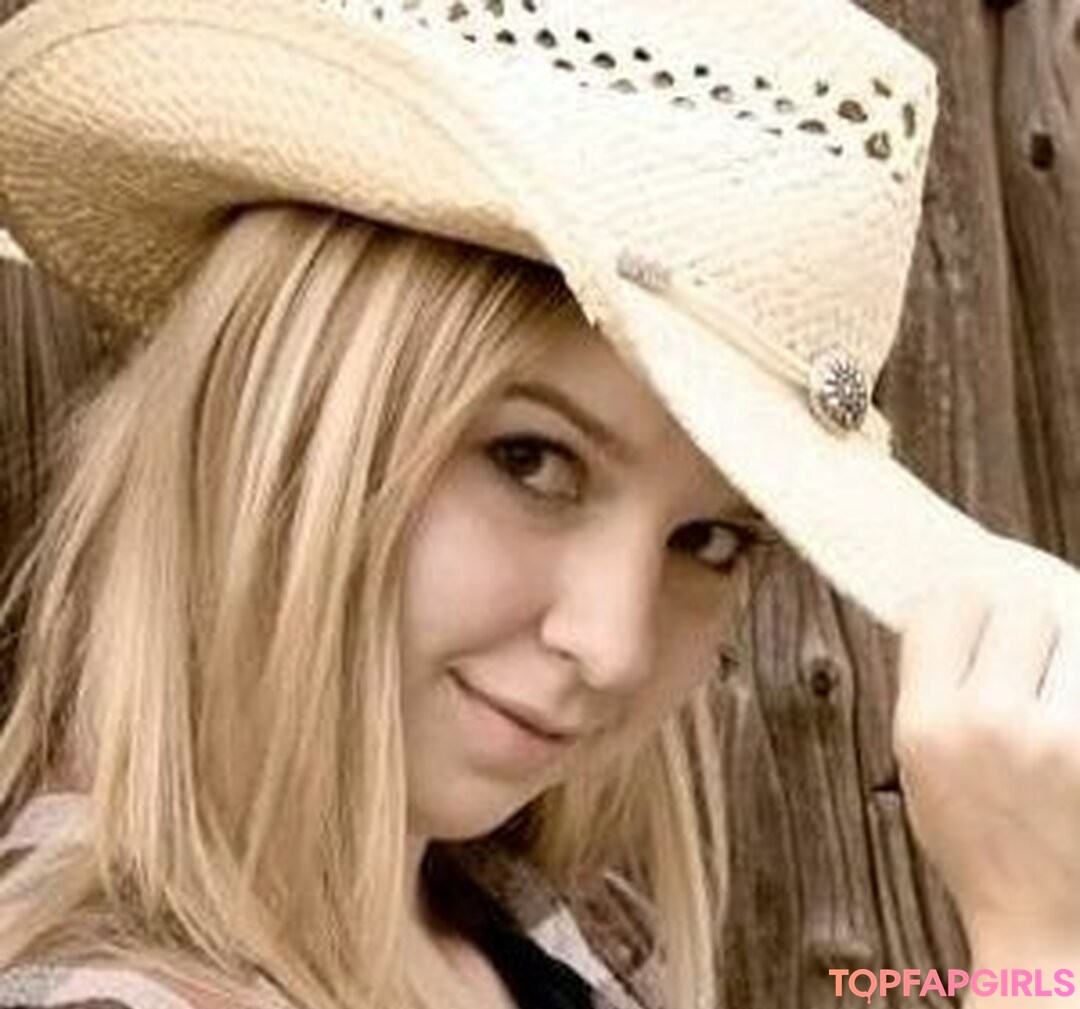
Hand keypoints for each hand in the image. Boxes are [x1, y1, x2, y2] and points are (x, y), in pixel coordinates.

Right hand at [894, 582, 1079, 964]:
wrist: (1051, 928)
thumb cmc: (982, 846)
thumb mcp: (921, 766)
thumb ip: (932, 687)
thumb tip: (955, 604)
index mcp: (929, 724)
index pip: (947, 606)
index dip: (960, 605)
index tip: (971, 614)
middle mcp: (993, 723)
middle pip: (1019, 609)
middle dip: (1022, 625)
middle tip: (1024, 658)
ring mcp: (1063, 737)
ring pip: (1076, 636)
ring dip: (1067, 655)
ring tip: (1055, 702)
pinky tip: (1069, 722)